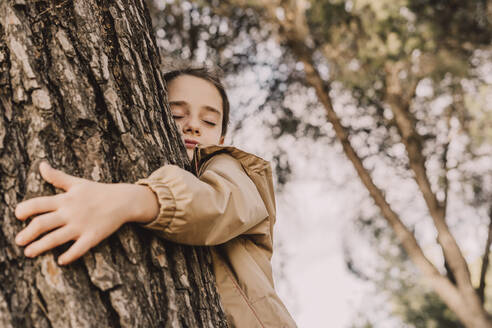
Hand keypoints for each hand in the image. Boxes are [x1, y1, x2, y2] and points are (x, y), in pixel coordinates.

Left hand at [14, 162, 150, 264]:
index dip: (24, 209)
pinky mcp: (93, 236)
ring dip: (40, 247)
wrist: (124, 200)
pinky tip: (61, 261)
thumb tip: (42, 165)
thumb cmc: (98, 192)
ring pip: (55, 239)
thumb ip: (57, 177)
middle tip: (19, 241)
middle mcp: (70, 213)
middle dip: (27, 233)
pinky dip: (69, 256)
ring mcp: (81, 225)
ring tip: (29, 252)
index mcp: (65, 199)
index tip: (18, 215)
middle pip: (42, 224)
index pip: (38, 204)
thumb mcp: (77, 183)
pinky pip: (79, 249)